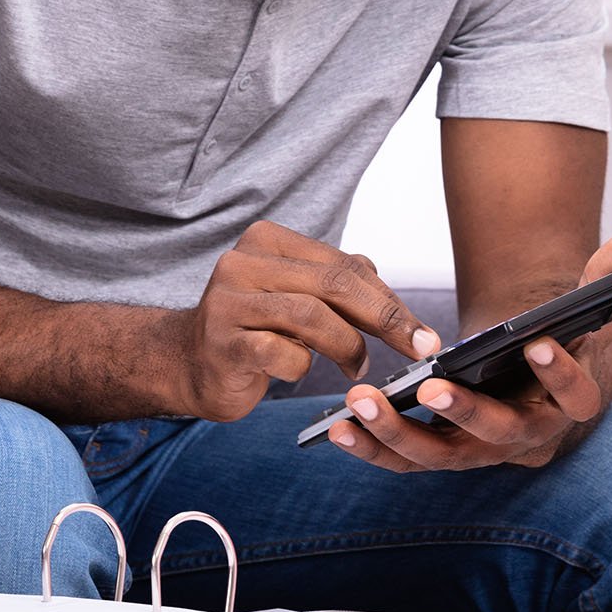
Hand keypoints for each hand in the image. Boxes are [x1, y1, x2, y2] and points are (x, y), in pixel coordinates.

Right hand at [160, 222, 439, 423]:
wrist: (190, 364)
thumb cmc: (254, 329)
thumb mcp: (297, 296)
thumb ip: (338, 283)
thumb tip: (388, 291)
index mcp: (266, 241)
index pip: (344, 265)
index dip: (389, 300)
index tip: (422, 333)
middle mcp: (242, 262)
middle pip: (334, 284)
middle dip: (385, 319)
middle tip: (417, 348)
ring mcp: (227, 301)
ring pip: (311, 316)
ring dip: (347, 347)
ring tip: (355, 367)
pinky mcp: (222, 342)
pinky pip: (282, 353)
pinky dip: (302, 366)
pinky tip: (297, 370)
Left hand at [326, 233, 611, 472]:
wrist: (530, 379)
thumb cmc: (556, 341)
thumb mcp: (586, 311)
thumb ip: (602, 278)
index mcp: (570, 404)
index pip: (577, 397)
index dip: (562, 374)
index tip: (540, 344)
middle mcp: (527, 437)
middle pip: (498, 435)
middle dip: (464, 412)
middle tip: (432, 387)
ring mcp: (481, 451)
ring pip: (440, 455)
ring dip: (398, 434)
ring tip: (360, 403)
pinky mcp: (441, 454)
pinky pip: (404, 460)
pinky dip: (371, 448)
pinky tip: (337, 429)